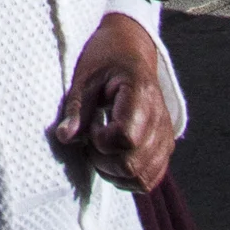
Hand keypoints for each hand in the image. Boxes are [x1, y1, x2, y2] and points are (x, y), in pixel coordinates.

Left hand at [51, 13, 176, 191]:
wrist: (131, 50)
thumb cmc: (106, 59)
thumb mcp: (85, 77)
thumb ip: (77, 110)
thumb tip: (64, 137)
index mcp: (141, 94)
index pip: (125, 138)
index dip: (101, 140)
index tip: (92, 123)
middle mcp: (159, 119)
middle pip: (132, 165)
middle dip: (103, 161)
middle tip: (91, 138)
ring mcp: (165, 136)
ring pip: (141, 178)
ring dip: (114, 173)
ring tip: (101, 148)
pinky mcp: (164, 147)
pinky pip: (149, 178)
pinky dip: (127, 178)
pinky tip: (113, 158)